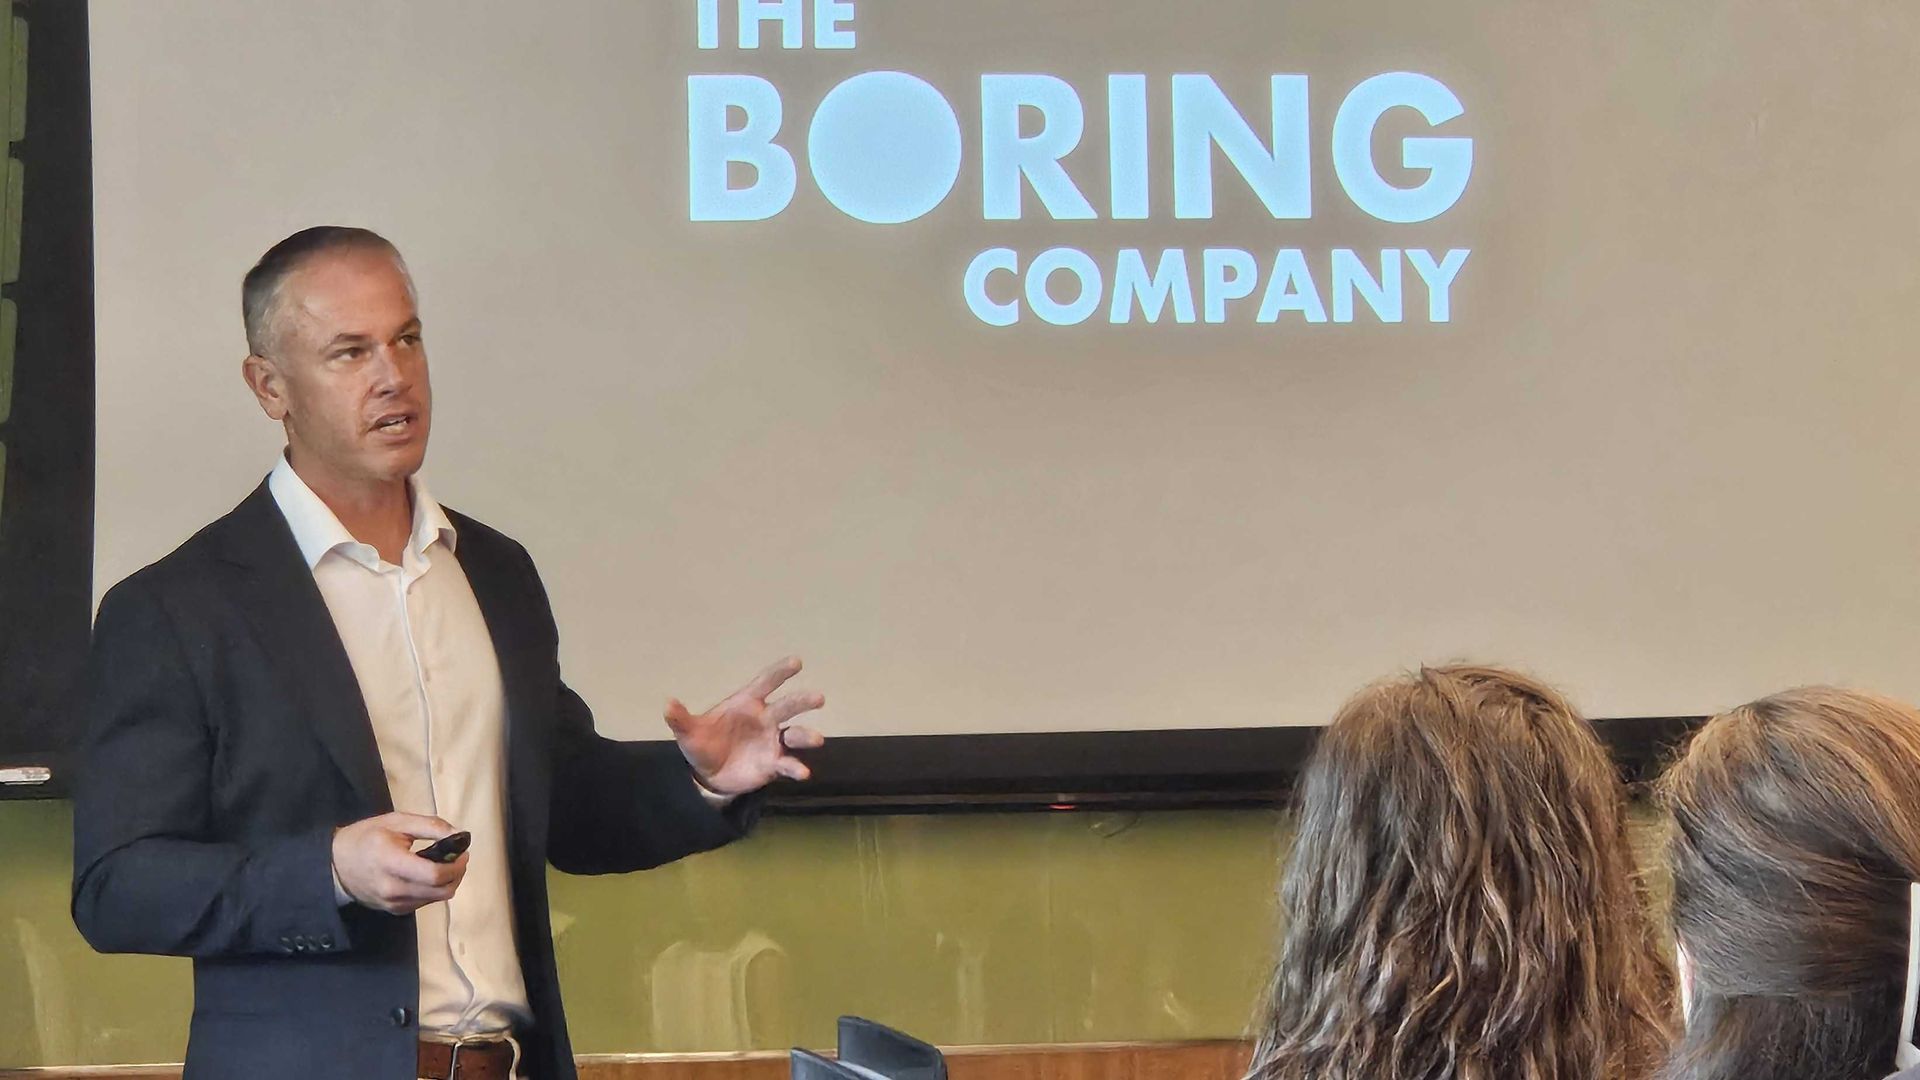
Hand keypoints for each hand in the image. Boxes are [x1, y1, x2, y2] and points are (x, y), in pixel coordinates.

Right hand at [331, 812, 467, 913]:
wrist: (335, 864)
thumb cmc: (366, 837)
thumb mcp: (396, 821)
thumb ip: (430, 826)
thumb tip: (458, 834)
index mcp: (391, 862)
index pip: (434, 874)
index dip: (456, 865)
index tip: (463, 852)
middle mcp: (393, 888)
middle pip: (441, 890)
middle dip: (457, 874)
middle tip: (459, 857)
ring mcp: (393, 903)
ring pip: (437, 898)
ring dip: (449, 882)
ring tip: (446, 864)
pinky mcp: (394, 911)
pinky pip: (425, 902)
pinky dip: (435, 889)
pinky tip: (430, 875)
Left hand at [665, 656, 826, 795]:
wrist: (709, 775)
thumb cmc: (704, 744)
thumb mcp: (689, 733)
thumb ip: (681, 719)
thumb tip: (666, 704)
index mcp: (747, 703)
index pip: (766, 683)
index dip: (780, 673)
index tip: (797, 662)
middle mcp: (766, 719)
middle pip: (788, 706)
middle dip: (803, 701)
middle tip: (819, 698)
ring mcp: (773, 741)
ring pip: (796, 735)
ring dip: (806, 736)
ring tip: (817, 739)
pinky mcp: (774, 764)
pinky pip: (788, 763)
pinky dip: (796, 768)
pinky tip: (802, 772)